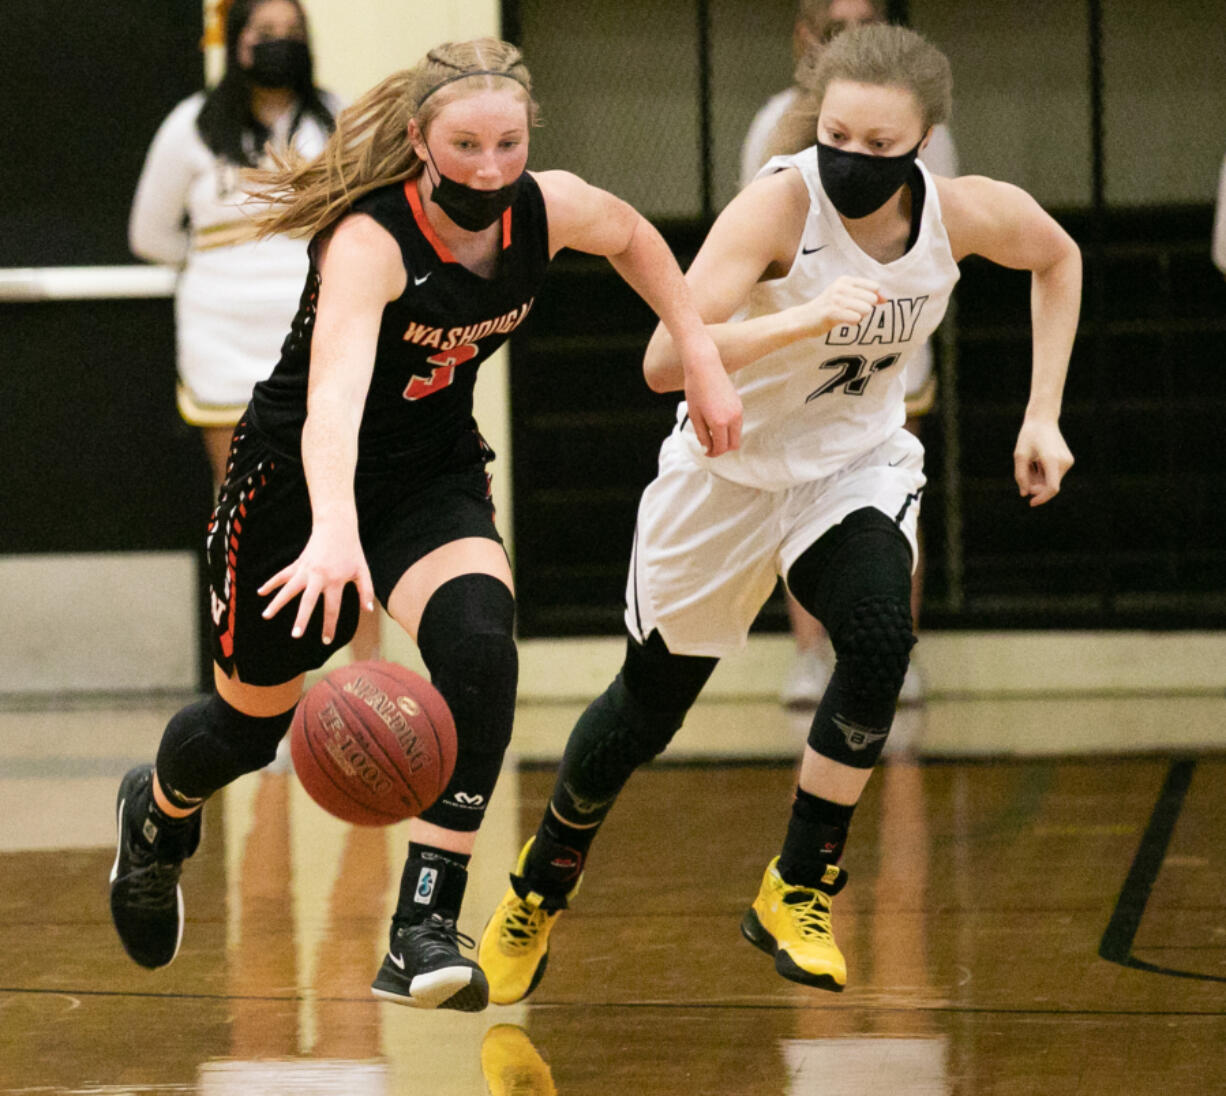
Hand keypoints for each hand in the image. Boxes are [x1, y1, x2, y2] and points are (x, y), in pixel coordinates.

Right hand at [258, 521, 375, 643]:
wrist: (336, 527)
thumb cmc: (352, 551)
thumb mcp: (363, 571)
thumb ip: (366, 591)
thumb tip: (368, 610)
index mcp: (335, 581)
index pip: (332, 608)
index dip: (329, 625)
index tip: (326, 641)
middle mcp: (318, 577)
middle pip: (308, 602)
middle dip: (301, 619)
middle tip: (295, 635)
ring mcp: (305, 570)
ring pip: (288, 588)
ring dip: (277, 602)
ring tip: (266, 616)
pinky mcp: (298, 563)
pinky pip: (282, 575)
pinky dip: (271, 583)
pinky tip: (260, 592)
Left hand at [681, 335, 742, 455]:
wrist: (705, 367)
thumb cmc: (696, 389)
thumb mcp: (695, 416)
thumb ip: (702, 435)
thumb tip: (707, 448)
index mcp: (719, 423)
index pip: (721, 447)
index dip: (713, 453)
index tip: (706, 453)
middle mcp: (733, 418)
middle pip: (733, 445)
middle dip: (722, 449)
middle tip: (710, 447)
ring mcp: (738, 411)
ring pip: (737, 435)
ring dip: (726, 439)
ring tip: (712, 434)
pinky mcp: (739, 404)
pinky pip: (737, 424)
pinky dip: (729, 429)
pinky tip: (717, 423)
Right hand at [797, 275, 883, 335]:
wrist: (804, 319)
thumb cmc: (828, 309)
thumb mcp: (847, 297)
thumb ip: (867, 296)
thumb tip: (886, 298)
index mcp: (845, 280)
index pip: (874, 286)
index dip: (874, 298)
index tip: (863, 305)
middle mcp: (841, 286)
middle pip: (872, 298)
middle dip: (866, 309)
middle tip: (851, 312)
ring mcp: (836, 299)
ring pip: (866, 308)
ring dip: (860, 316)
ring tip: (846, 316)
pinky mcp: (832, 312)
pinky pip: (856, 318)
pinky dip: (853, 322)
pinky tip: (843, 321)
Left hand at [1013, 416, 1073, 506]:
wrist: (1043, 420)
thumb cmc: (1028, 437)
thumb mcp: (1019, 456)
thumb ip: (1021, 476)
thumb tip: (1025, 494)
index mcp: (1052, 460)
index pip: (1052, 488)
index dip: (1042, 498)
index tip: (1031, 503)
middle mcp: (1063, 462)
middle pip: (1049, 485)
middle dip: (1035, 486)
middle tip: (1024, 473)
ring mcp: (1067, 462)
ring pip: (1051, 481)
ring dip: (1038, 479)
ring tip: (1030, 463)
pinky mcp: (1067, 461)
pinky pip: (1054, 475)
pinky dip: (1043, 473)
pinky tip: (1037, 461)